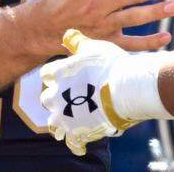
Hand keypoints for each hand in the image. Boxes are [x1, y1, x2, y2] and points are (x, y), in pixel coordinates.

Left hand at [40, 30, 141, 155]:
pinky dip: (76, 141)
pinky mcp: (76, 132)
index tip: (66, 75)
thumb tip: (67, 34)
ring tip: (75, 119)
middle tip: (71, 96)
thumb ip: (78, 42)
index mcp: (57, 74)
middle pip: (47, 98)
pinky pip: (71, 141)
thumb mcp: (94, 47)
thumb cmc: (112, 64)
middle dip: (57, 98)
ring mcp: (64, 116)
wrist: (127, 89)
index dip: (56, 74)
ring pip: (54, 121)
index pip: (46, 74)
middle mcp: (55, 96)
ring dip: (62, 120)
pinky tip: (82, 140)